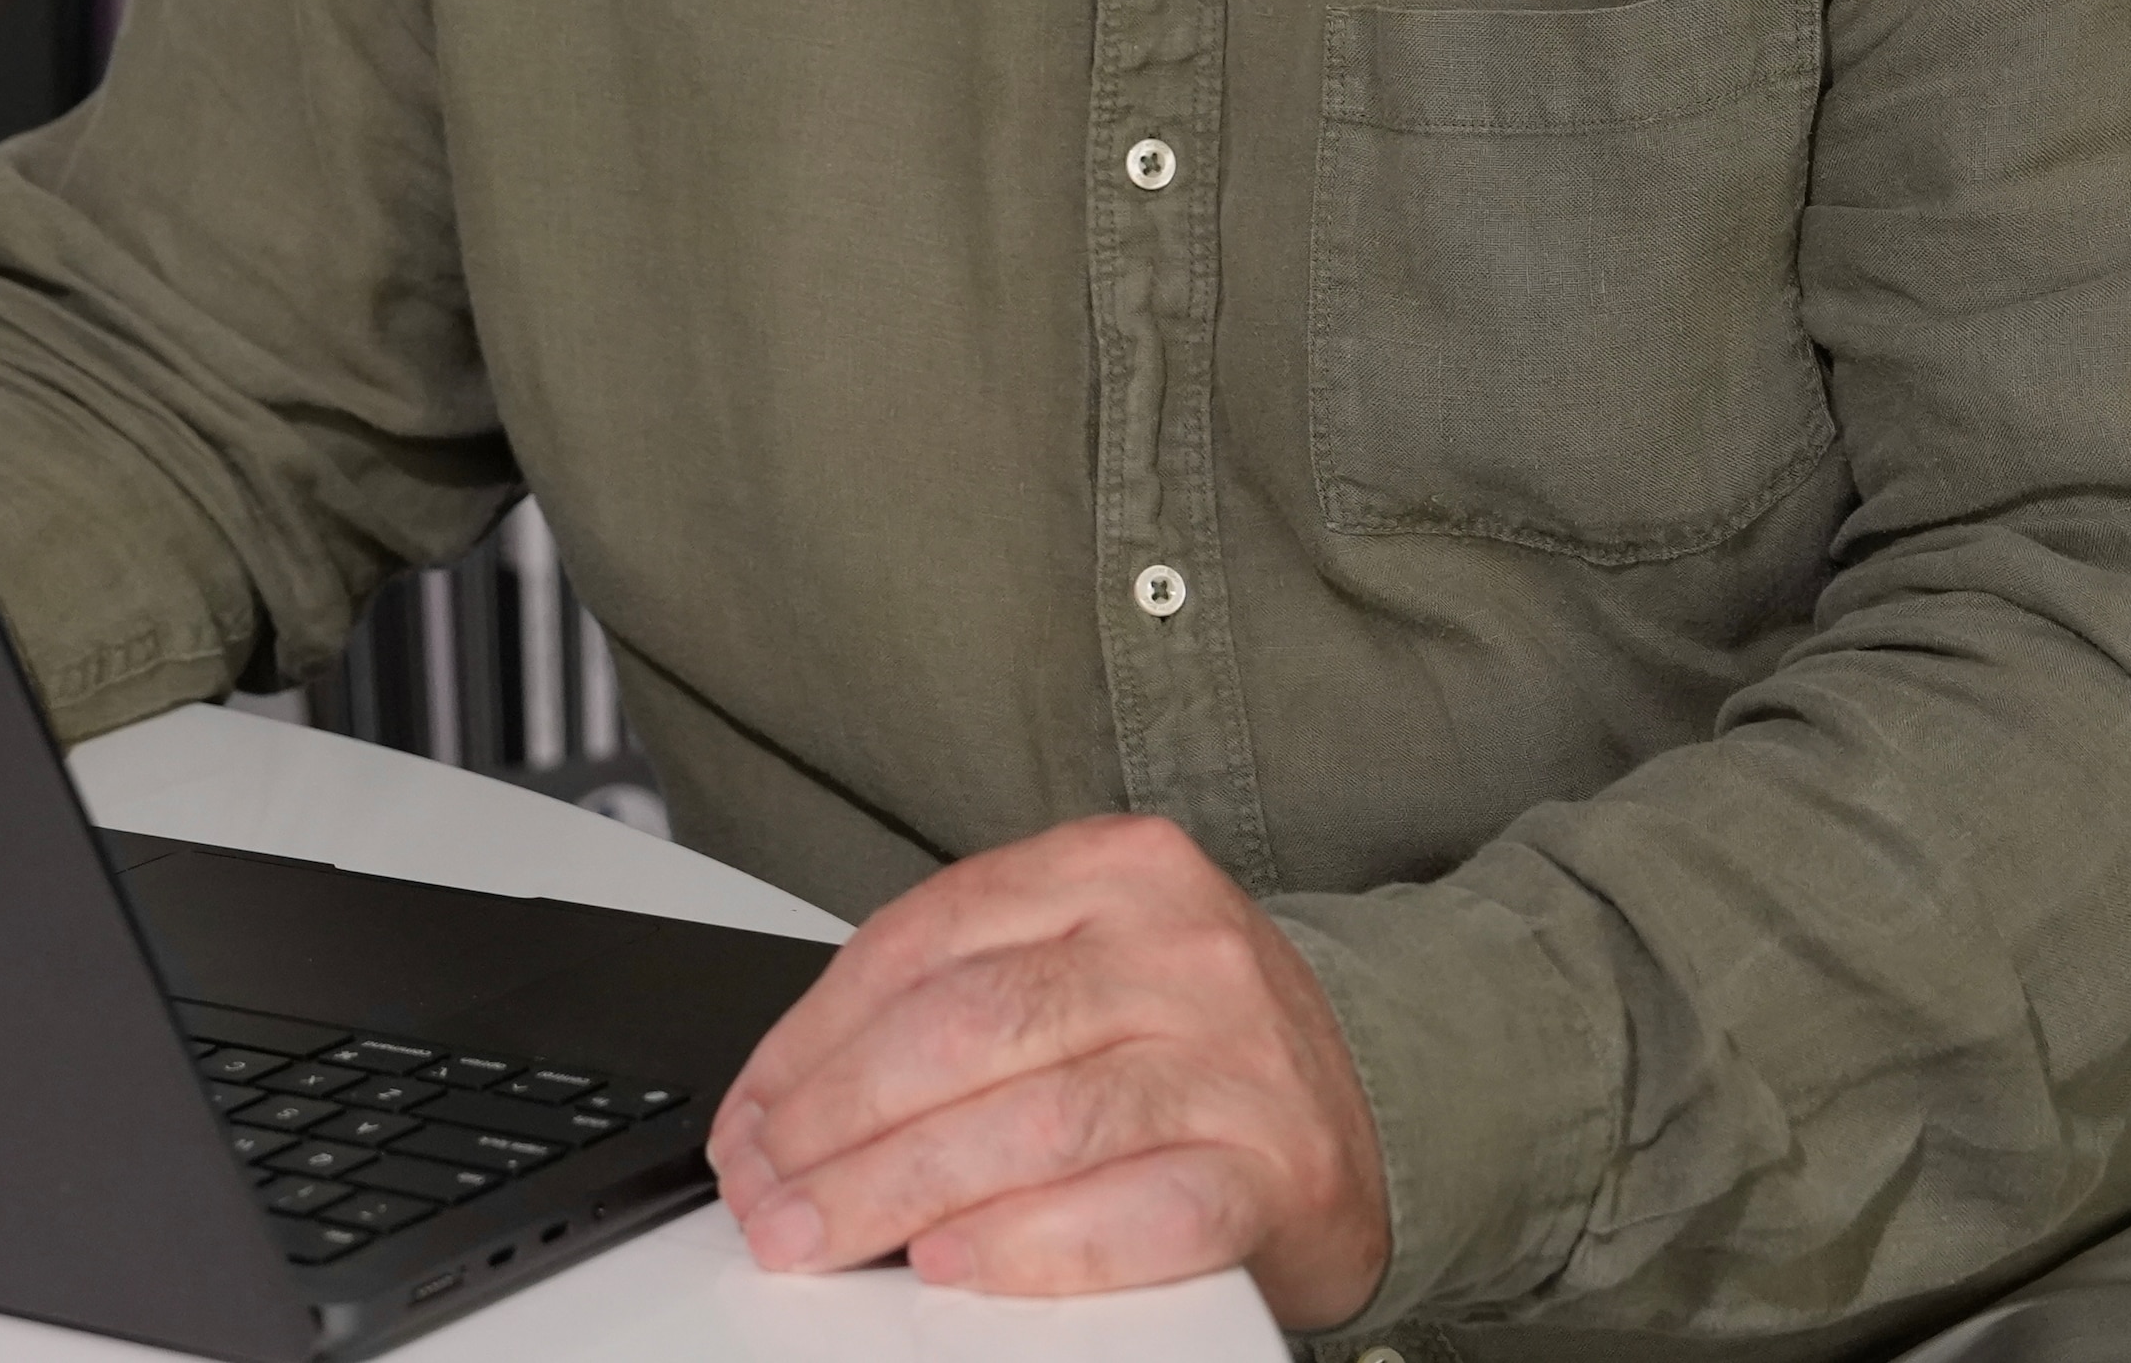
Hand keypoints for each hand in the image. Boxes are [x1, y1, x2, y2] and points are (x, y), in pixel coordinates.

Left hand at [707, 813, 1389, 1312]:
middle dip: (836, 1126)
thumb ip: (961, 996)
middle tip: (764, 1195)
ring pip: (1031, 1121)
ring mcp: (1235, 1057)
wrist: (1381, 1109)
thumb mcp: (1086, 961)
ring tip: (821, 1237)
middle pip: (963, 1032)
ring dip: (900, 1191)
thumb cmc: (1195, 1044)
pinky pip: (1136, 1211)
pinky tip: (954, 1263)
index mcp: (1115, 867)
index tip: (749, 1116)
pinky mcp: (1278, 1168)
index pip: (920, 942)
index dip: (811, 1040)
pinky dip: (1031, 1245)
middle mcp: (1178, 948)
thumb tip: (792, 1098)